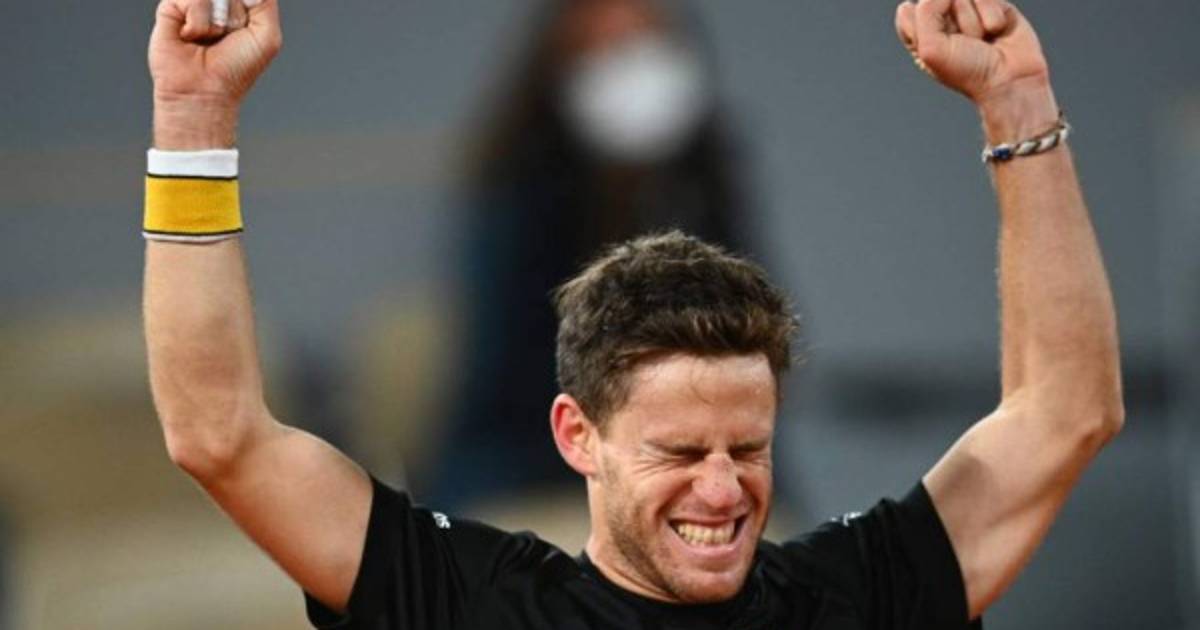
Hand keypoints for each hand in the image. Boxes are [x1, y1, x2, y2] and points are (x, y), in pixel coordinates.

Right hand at [148, 0, 281, 147]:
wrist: (205, 90)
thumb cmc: (237, 69)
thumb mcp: (267, 36)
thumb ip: (265, 2)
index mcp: (240, 8)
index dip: (246, 4)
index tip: (243, 28)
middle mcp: (216, 4)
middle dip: (235, 14)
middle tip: (228, 36)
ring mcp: (193, 5)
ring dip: (218, 20)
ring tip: (209, 38)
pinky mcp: (171, 8)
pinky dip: (198, 22)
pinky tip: (191, 38)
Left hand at [895, 0, 1057, 139]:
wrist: (1010, 79)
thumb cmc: (969, 72)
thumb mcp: (931, 48)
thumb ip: (925, 12)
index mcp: (920, 36)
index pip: (908, 11)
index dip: (923, 24)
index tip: (939, 45)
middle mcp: (942, 22)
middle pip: (936, 0)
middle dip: (952, 23)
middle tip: (964, 44)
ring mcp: (967, 12)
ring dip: (973, 21)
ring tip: (981, 40)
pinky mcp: (991, 5)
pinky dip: (991, 14)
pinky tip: (995, 32)